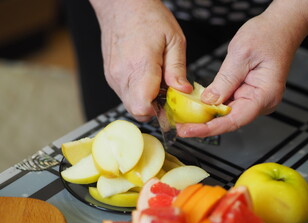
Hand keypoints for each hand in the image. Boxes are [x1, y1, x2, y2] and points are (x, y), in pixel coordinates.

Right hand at [90, 0, 191, 121]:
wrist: (122, 6)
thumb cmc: (148, 18)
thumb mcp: (174, 40)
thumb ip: (177, 69)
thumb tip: (183, 91)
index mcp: (140, 66)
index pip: (143, 107)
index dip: (158, 113)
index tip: (169, 105)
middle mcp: (122, 75)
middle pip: (137, 111)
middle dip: (153, 109)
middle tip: (165, 93)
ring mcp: (113, 77)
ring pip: (130, 104)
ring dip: (145, 100)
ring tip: (155, 81)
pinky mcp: (110, 76)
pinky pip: (124, 94)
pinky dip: (136, 92)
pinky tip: (145, 77)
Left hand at [176, 12, 304, 137]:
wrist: (281, 26)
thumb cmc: (268, 35)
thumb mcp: (240, 55)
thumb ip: (224, 81)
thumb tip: (208, 101)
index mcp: (265, 95)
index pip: (234, 120)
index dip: (209, 128)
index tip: (189, 131)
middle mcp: (262, 102)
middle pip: (230, 120)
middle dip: (204, 125)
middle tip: (181, 126)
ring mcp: (256, 99)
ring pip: (228, 113)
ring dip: (207, 116)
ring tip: (185, 118)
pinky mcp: (249, 93)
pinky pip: (228, 103)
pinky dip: (212, 104)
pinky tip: (197, 104)